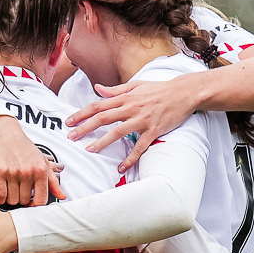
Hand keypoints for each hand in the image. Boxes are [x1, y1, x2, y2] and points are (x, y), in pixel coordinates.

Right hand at [0, 118, 62, 207]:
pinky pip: (0, 195)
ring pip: (12, 199)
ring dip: (10, 199)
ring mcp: (13, 172)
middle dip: (21, 200)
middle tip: (18, 192)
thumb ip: (52, 181)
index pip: (41, 200)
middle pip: (25, 201)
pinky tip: (0, 193)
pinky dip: (0, 198)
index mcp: (41, 170)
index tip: (30, 203)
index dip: (35, 205)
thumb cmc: (24, 148)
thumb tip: (63, 196)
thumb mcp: (42, 161)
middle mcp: (28, 172)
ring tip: (9, 191)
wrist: (5, 132)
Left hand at [66, 75, 203, 168]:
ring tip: (89, 150)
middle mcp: (131, 108)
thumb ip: (115, 89)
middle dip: (85, 128)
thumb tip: (97, 88)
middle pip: (103, 118)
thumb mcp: (136, 85)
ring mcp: (142, 120)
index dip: (82, 113)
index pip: (98, 105)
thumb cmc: (160, 89)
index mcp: (125, 97)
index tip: (69, 122)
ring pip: (118, 132)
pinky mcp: (154, 131)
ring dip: (102, 142)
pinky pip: (139, 147)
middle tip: (71, 137)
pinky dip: (130, 158)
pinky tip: (121, 167)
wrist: (184, 92)